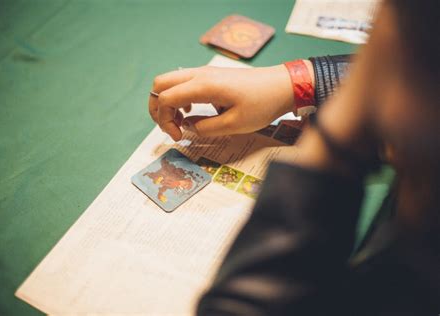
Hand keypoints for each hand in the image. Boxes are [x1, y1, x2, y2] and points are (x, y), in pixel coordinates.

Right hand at [149, 63, 311, 140]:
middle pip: (160, 84)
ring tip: (181, 121)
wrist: (282, 85)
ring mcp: (204, 72)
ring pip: (170, 81)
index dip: (164, 121)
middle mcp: (199, 75)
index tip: (178, 137)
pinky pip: (183, 82)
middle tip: (169, 127)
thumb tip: (187, 127)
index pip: (165, 99)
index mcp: (203, 86)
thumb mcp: (234, 125)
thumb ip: (205, 128)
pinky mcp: (210, 75)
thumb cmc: (261, 105)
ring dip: (167, 102)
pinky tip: (192, 110)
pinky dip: (179, 96)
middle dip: (157, 108)